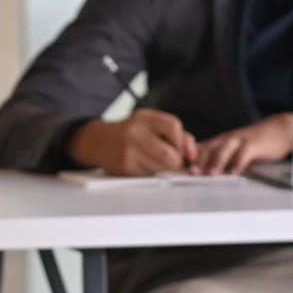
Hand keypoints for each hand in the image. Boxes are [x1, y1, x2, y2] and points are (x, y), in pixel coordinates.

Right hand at [67, 109, 196, 175]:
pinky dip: (153, 174)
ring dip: (165, 169)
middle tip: (172, 159)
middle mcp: (135, 132)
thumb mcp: (152, 123)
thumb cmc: (131, 132)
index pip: (173, 126)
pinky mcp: (125, 167)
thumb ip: (177, 134)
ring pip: (161, 168)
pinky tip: (145, 165)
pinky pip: (150, 175)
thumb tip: (192, 154)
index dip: (183, 141)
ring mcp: (128, 151)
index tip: (182, 149)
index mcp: (144, 117)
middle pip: (170, 154)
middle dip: (176, 160)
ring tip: (156, 161)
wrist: (100, 141)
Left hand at [191, 113, 292, 174]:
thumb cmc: (254, 144)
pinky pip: (244, 153)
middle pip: (208, 148)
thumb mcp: (232, 152)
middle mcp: (225, 139)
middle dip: (199, 161)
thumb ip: (219, 162)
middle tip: (191, 173)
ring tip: (210, 174)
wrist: (278, 130)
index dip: (188, 158)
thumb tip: (201, 177)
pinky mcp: (253, 144)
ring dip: (216, 162)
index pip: (199, 149)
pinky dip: (238, 162)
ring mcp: (239, 140)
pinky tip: (235, 172)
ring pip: (224, 149)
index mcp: (218, 142)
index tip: (180, 169)